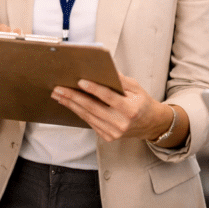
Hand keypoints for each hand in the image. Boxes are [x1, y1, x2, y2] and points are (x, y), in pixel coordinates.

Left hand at [51, 73, 178, 142]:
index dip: (93, 89)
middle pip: (92, 108)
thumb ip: (120, 80)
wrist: (150, 124)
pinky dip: (78, 112)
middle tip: (58, 88)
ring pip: (87, 116)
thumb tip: (103, 70)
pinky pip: (89, 122)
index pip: (108, 97)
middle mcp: (121, 123)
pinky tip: (69, 103)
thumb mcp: (136, 88)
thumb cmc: (142, 102)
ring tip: (58, 95)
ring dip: (71, 105)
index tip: (80, 81)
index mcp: (130, 109)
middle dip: (73, 97)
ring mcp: (113, 132)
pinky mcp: (108, 137)